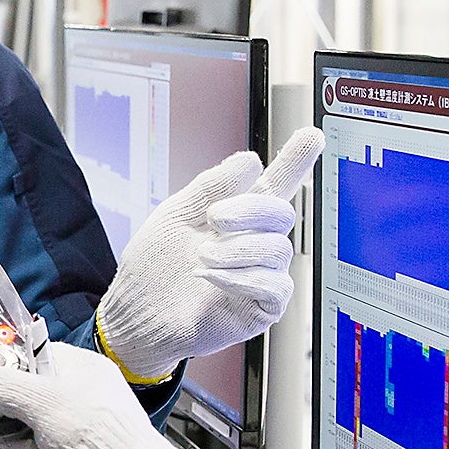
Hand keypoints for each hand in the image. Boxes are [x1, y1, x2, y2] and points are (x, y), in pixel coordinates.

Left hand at [93, 128, 322, 383]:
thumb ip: (211, 186)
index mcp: (237, 217)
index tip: (311, 136)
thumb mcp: (176, 215)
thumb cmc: (155, 265)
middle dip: (249, 210)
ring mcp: (261, 275)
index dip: (294, 161)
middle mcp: (255, 243)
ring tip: (201, 258)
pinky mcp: (262, 307)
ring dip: (237, 250)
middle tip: (214, 218)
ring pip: (277, 249)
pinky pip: (275, 286)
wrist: (137, 312)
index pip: (273, 185)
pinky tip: (212, 278)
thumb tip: (251, 160)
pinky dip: (242, 278)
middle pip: (280, 213)